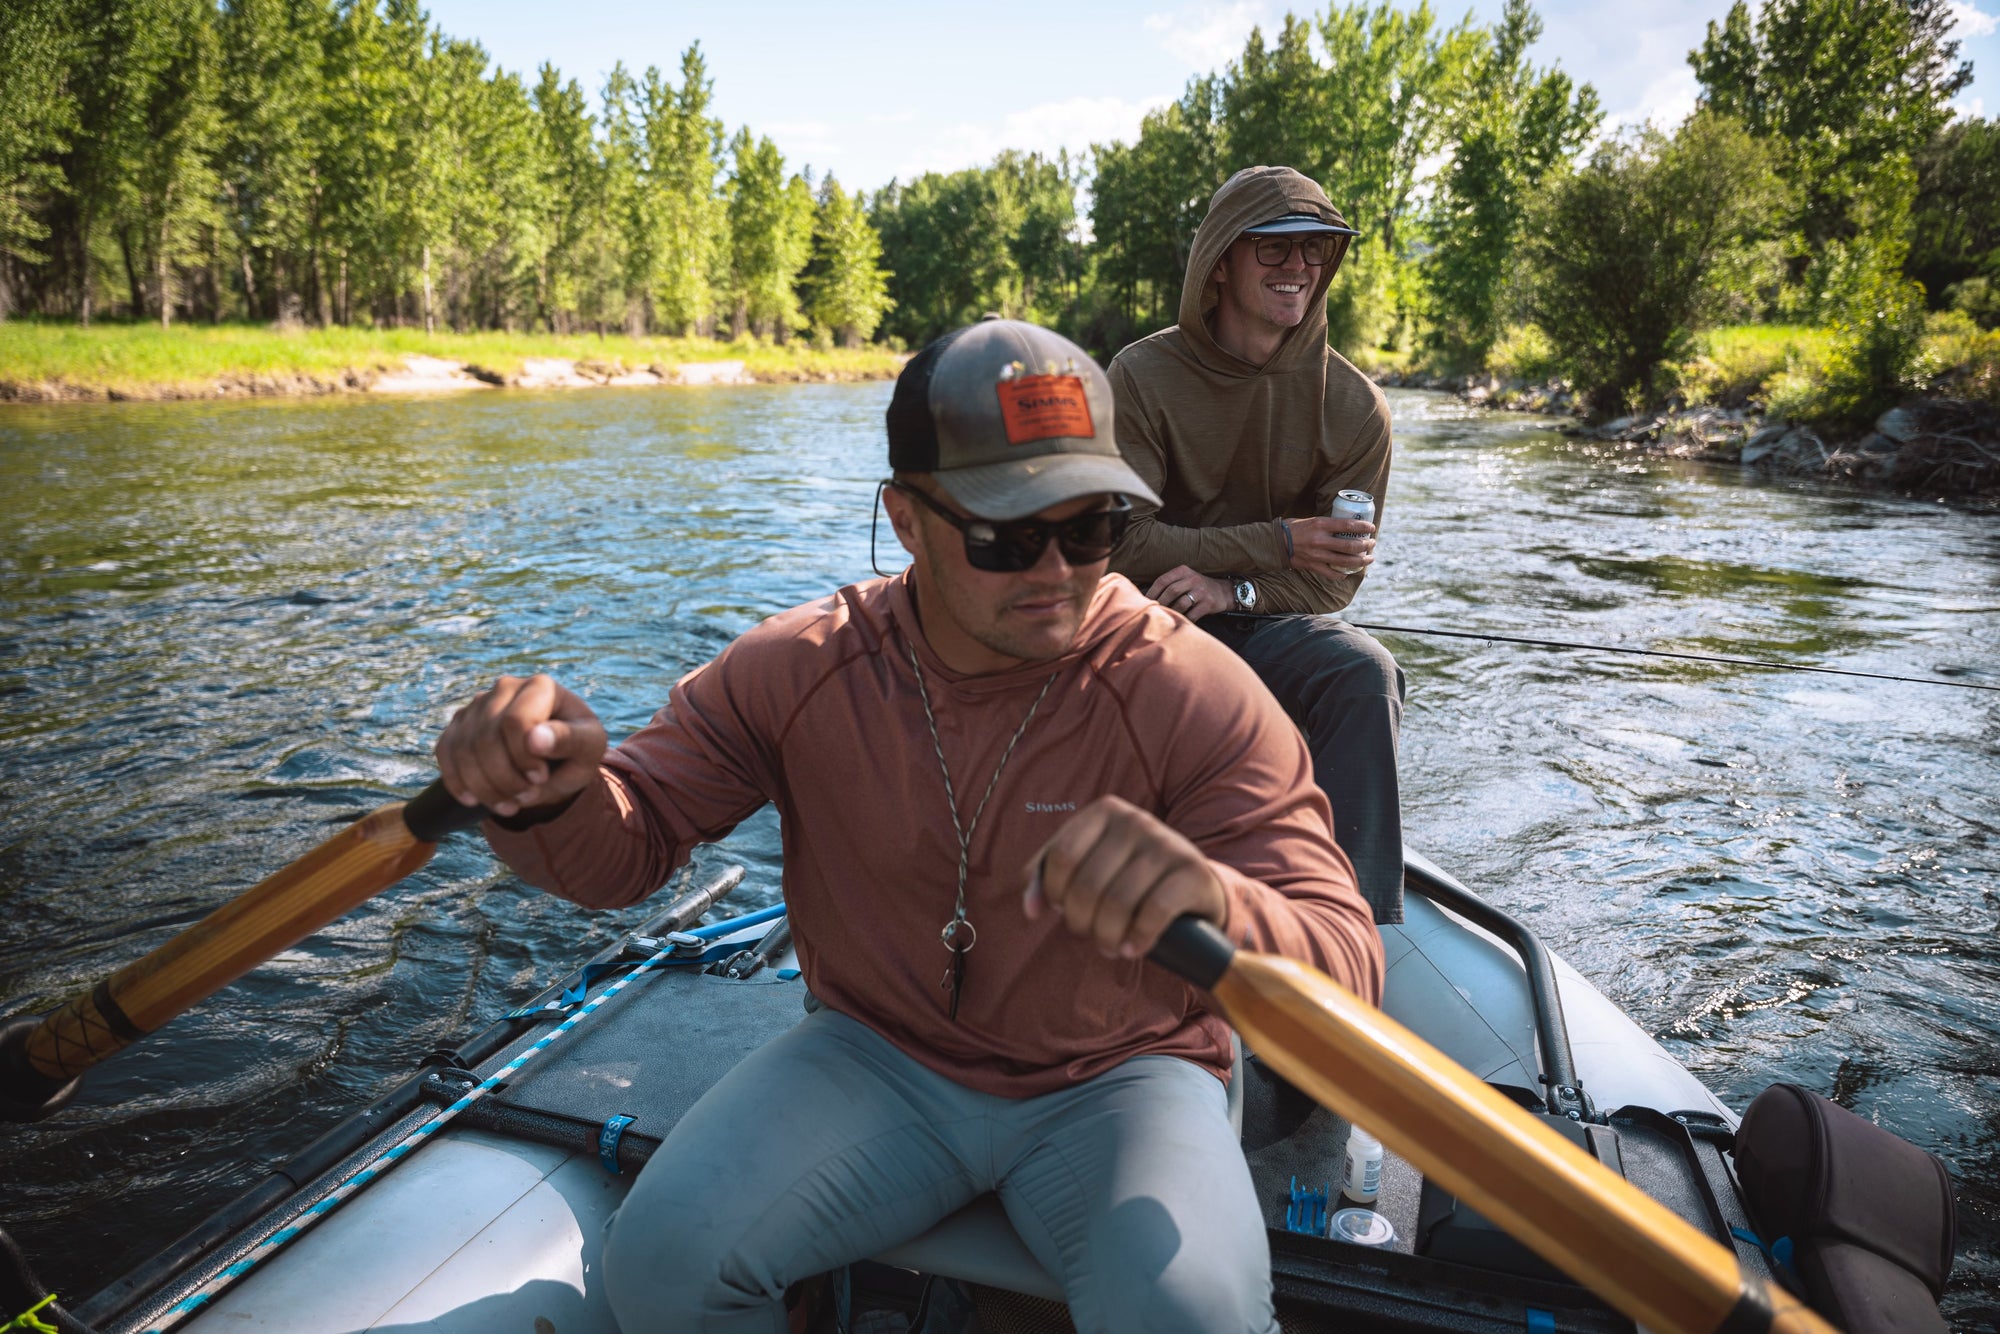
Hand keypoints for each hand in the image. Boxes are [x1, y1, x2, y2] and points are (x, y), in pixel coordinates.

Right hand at [434, 674, 608, 817]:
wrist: (556, 758)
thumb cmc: (577, 749)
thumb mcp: (589, 746)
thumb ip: (569, 740)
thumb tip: (535, 738)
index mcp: (540, 686)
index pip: (515, 721)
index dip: (523, 757)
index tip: (541, 777)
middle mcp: (505, 688)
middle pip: (486, 739)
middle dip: (504, 778)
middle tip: (527, 797)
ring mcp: (478, 705)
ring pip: (463, 750)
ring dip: (484, 787)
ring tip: (510, 805)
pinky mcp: (459, 725)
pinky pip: (445, 753)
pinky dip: (458, 782)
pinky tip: (475, 800)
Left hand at [1024, 795, 1226, 958]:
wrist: (1195, 885)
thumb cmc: (1129, 877)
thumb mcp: (1089, 865)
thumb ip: (1049, 878)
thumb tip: (1030, 909)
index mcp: (1105, 811)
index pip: (1062, 856)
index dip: (1054, 892)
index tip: (1062, 909)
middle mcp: (1137, 820)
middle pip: (1088, 884)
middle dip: (1081, 922)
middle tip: (1089, 934)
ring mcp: (1167, 844)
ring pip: (1118, 903)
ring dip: (1107, 937)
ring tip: (1109, 946)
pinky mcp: (1192, 872)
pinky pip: (1154, 913)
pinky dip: (1138, 939)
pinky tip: (1134, 948)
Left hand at [1145, 565, 1234, 621]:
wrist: (1223, 592)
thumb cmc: (1197, 587)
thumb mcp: (1185, 578)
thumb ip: (1169, 583)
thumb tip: (1146, 596)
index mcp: (1183, 571)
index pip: (1163, 580)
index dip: (1152, 592)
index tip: (1144, 601)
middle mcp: (1193, 579)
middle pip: (1171, 591)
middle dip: (1160, 603)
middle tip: (1154, 611)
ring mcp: (1201, 592)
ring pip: (1181, 603)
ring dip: (1172, 611)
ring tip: (1166, 616)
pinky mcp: (1208, 604)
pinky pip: (1192, 614)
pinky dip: (1184, 619)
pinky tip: (1179, 621)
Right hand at [1286, 517, 1374, 578]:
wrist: (1275, 543)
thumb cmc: (1293, 528)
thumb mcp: (1312, 520)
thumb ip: (1328, 524)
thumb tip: (1346, 526)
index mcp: (1321, 524)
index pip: (1348, 525)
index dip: (1363, 527)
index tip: (1372, 528)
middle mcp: (1321, 540)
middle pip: (1350, 546)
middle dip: (1366, 546)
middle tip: (1372, 544)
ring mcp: (1317, 555)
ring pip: (1345, 561)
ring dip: (1360, 561)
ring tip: (1368, 559)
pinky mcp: (1313, 566)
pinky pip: (1332, 574)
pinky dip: (1342, 575)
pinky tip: (1348, 573)